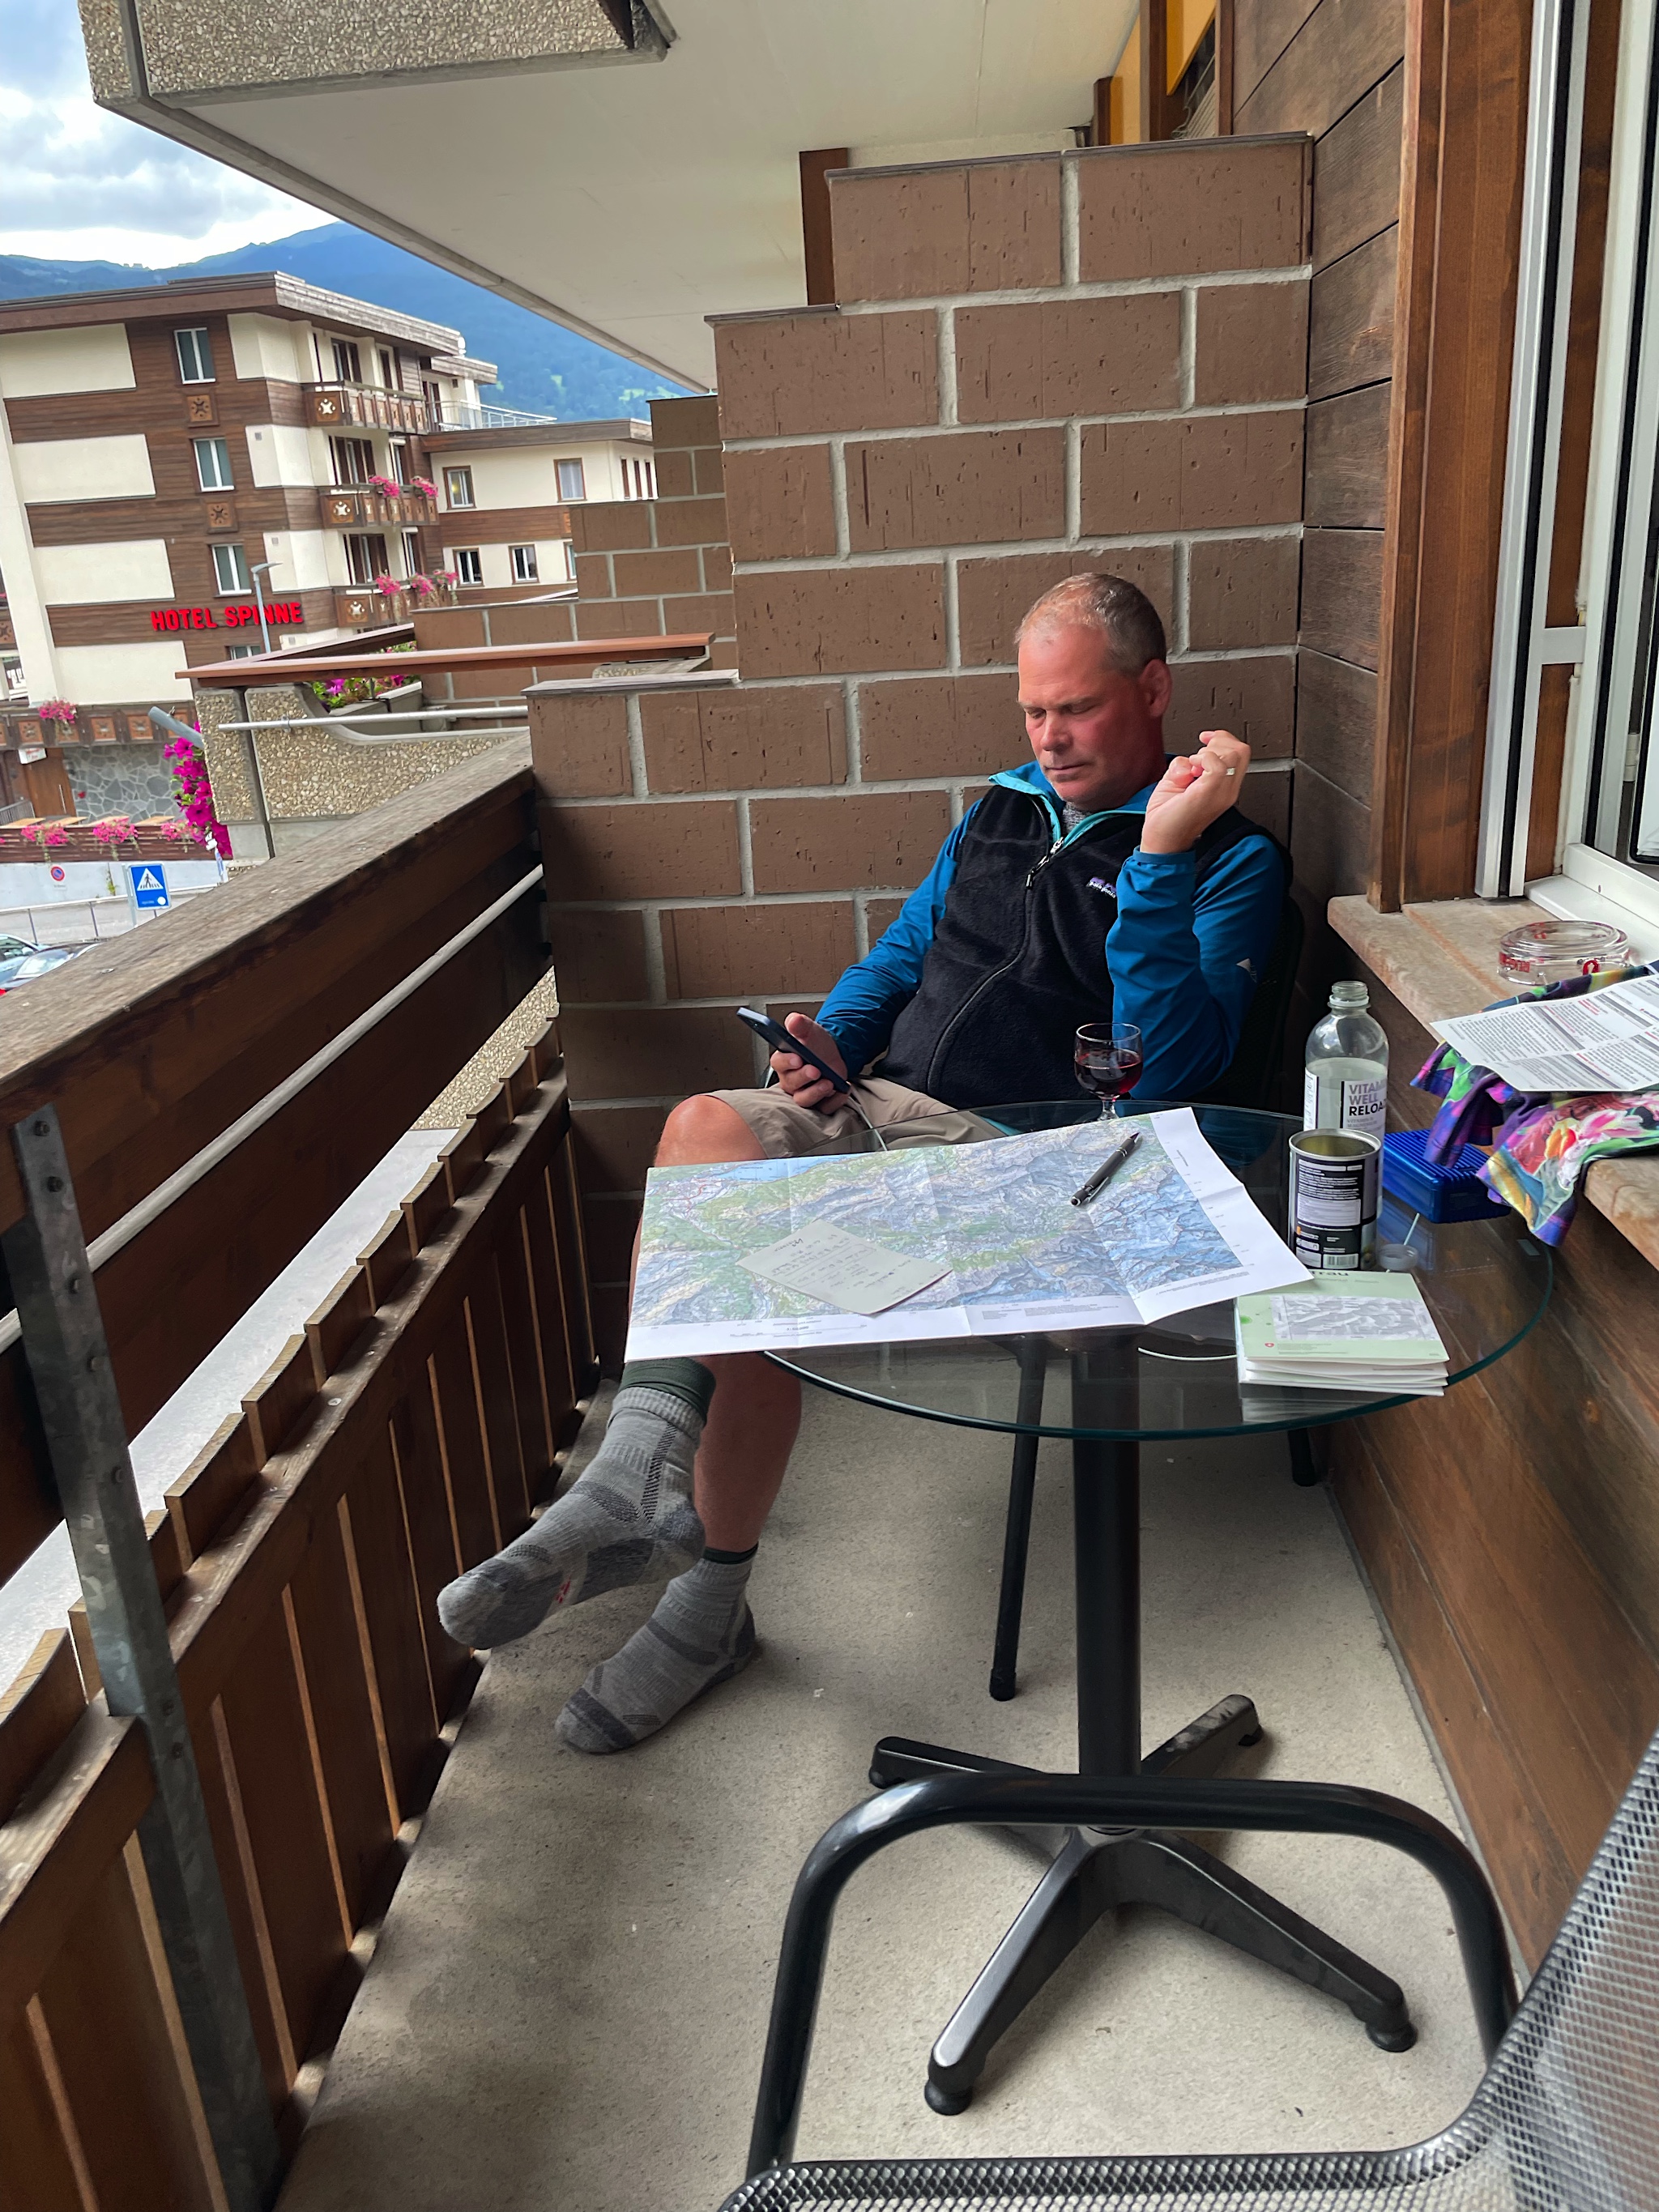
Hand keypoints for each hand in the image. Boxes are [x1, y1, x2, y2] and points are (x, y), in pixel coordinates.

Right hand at [770, 1012, 848, 1113]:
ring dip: (816, 1092)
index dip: (787, 1062)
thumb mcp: (809, 1030)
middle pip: (791, 1083)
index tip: (797, 1058)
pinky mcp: (819, 1102)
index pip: (778, 1063)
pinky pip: (824, 1108)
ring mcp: (804, 1093)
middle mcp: (791, 1080)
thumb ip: (800, 1025)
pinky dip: (834, 1101)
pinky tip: (841, 1090)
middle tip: (816, 1070)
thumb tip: (794, 1020)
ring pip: (803, 1099)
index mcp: (784, 1061)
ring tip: (829, 1082)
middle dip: (803, 1077)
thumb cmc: (816, 1045)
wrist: (833, 1055)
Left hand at [1140, 729, 1251, 854]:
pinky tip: (1191, 771)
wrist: (1161, 841)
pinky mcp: (1209, 793)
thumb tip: (1188, 760)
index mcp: (1223, 787)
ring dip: (1210, 751)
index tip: (1205, 740)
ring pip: (1235, 754)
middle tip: (1198, 757)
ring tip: (1194, 766)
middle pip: (1242, 749)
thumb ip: (1185, 765)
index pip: (1240, 753)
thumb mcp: (1177, 781)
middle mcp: (1227, 791)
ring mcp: (1221, 793)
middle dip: (1218, 742)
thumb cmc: (1168, 818)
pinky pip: (1218, 764)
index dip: (1223, 739)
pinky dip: (1202, 759)